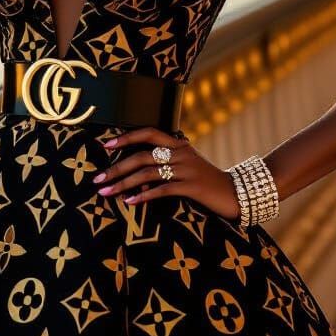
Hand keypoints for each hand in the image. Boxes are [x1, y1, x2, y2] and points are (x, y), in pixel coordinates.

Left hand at [92, 127, 240, 221]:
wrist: (237, 193)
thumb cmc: (208, 181)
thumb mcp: (189, 166)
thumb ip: (168, 163)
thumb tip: (142, 172)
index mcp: (179, 145)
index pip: (149, 132)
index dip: (127, 137)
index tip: (107, 145)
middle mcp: (181, 153)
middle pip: (141, 156)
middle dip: (116, 167)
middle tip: (97, 179)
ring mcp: (186, 169)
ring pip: (147, 173)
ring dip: (123, 184)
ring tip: (106, 193)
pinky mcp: (192, 187)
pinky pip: (162, 190)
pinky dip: (144, 196)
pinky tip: (130, 202)